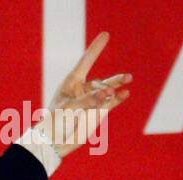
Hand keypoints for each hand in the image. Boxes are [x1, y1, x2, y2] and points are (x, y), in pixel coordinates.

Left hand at [40, 31, 131, 157]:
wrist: (53, 142)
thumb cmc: (55, 122)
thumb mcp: (69, 108)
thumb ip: (88, 100)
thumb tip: (108, 94)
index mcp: (72, 82)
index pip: (86, 61)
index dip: (96, 48)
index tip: (106, 34)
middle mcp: (83, 89)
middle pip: (100, 81)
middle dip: (111, 81)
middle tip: (121, 80)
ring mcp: (91, 101)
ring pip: (107, 90)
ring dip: (117, 84)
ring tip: (128, 80)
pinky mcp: (97, 112)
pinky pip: (110, 103)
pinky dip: (118, 98)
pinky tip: (125, 93)